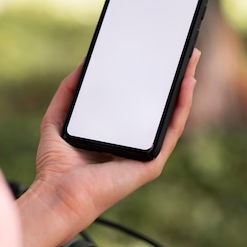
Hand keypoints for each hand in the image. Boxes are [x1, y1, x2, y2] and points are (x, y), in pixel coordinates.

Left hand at [17, 49, 200, 246]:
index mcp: (114, 134)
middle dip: (172, 79)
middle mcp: (133, 143)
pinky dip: (182, 107)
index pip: (136, 104)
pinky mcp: (152, 162)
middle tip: (182, 53)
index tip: (154, 55)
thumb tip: (83, 64)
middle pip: (158, 107)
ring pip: (171, 117)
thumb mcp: (58, 117)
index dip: (147, 80)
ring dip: (184, 88)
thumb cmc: (56, 165)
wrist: (58, 193)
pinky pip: (171, 132)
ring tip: (191, 60)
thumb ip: (68, 92)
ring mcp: (145, 153)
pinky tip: (186, 84)